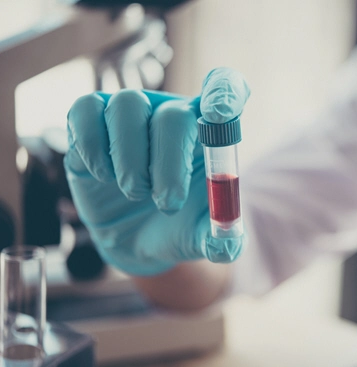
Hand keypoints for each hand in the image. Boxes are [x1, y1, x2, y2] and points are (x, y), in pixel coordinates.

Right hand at [65, 68, 250, 275]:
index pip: (225, 87)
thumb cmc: (180, 227)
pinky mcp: (90, 125)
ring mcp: (130, 117)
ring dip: (129, 157)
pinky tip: (103, 176)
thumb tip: (227, 245)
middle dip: (168, 164)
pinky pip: (85, 110)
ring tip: (134, 193)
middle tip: (168, 204)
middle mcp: (171, 115)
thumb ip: (220, 241)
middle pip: (172, 114)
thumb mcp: (203, 238)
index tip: (220, 113)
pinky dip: (92, 146)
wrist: (139, 238)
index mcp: (209, 132)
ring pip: (126, 104)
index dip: (224, 91)